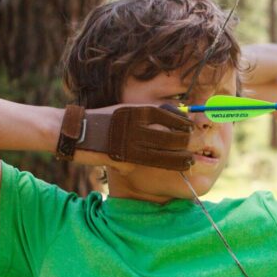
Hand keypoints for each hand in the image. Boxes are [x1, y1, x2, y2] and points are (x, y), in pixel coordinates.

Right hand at [74, 105, 193, 171]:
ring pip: (167, 151)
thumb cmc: (103, 121)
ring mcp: (132, 142)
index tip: (196, 129)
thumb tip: (175, 117)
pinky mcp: (125, 158)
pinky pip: (152, 162)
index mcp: (139, 110)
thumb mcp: (126, 111)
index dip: (188, 124)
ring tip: (192, 159)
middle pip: (175, 135)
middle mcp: (138, 125)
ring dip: (183, 156)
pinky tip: (179, 165)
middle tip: (201, 144)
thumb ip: (148, 114)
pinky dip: (168, 164)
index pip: (173, 116)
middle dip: (191, 141)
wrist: (75, 132)